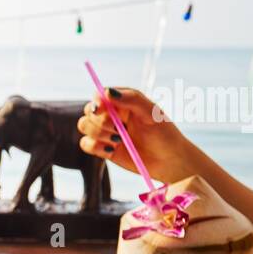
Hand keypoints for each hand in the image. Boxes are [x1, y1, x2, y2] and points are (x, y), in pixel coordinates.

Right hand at [77, 87, 199, 183]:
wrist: (168, 161)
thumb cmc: (164, 134)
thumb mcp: (151, 113)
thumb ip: (131, 99)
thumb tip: (106, 92)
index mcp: (123, 103)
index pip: (99, 96)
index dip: (97, 102)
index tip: (101, 109)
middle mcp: (112, 116)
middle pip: (89, 111)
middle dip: (100, 121)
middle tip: (119, 129)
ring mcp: (106, 132)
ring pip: (84, 126)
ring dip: (99, 133)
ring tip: (119, 140)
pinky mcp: (103, 149)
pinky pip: (85, 144)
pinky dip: (95, 147)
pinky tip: (111, 150)